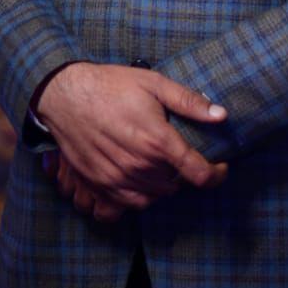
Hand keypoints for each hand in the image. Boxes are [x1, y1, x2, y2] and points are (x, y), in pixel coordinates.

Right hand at [35, 62, 228, 211]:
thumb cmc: (111, 85)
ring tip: (160, 162)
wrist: (65, 95)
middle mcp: (139, 165)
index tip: (221, 166)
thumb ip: (189, 101)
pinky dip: (142, 194)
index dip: (216, 174)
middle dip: (185, 171)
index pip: (198, 172)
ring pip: (156, 195)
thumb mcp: (154, 83)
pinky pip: (132, 204)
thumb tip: (222, 115)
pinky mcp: (101, 186)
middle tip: (180, 153)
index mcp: (157, 140)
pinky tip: (140, 175)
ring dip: (164, 183)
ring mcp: (118, 179)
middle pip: (177, 184)